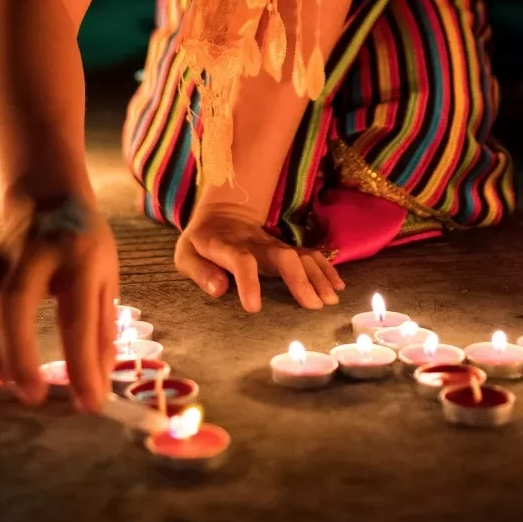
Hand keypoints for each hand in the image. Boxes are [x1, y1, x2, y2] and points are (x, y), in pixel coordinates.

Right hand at [0, 198, 118, 411]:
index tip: (88, 403)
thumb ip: (101, 331)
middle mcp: (35, 251)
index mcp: (79, 255)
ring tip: (4, 378)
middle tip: (31, 395)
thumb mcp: (107, 279)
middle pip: (13, 300)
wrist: (51, 200)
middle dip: (18, 353)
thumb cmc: (85, 248)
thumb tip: (95, 389)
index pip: (78, 314)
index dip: (82, 363)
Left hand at [174, 206, 344, 312]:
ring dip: (317, 276)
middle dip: (298, 278)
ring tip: (330, 300)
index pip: (239, 259)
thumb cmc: (201, 243)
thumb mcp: (185, 255)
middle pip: (281, 255)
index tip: (254, 307)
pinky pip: (309, 256)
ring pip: (300, 255)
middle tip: (313, 305)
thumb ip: (199, 272)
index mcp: (225, 245)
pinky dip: (325, 269)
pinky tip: (338, 286)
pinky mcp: (285, 248)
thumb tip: (219, 290)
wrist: (222, 214)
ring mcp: (273, 244)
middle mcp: (254, 244)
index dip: (247, 281)